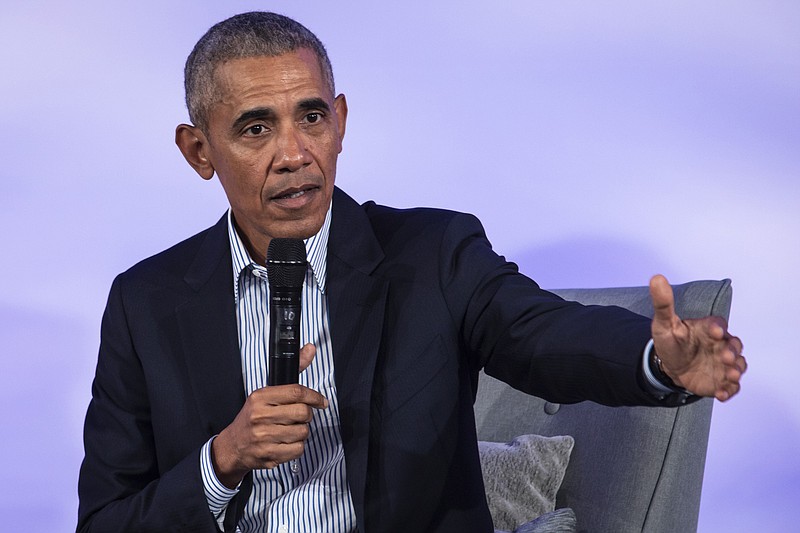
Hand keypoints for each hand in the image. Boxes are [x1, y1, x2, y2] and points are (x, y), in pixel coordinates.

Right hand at [211, 343, 327, 487]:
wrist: (234, 445)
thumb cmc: (254, 416)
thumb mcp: (267, 392)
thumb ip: (293, 371)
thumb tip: (311, 348)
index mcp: (260, 397)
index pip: (296, 392)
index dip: (314, 396)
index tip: (321, 401)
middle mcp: (260, 416)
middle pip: (303, 413)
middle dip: (308, 415)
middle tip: (302, 417)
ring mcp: (263, 437)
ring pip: (302, 432)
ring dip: (302, 432)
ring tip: (291, 430)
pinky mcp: (268, 455)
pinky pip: (298, 449)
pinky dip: (297, 446)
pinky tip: (287, 442)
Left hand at [649, 275, 746, 401]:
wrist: (669, 366)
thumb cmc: (671, 341)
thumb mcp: (663, 323)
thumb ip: (663, 303)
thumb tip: (656, 278)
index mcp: (707, 328)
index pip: (718, 324)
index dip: (718, 327)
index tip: (714, 331)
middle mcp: (720, 344)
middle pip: (734, 345)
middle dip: (732, 351)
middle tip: (725, 356)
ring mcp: (723, 363)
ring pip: (738, 365)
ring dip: (737, 370)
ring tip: (731, 374)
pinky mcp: (721, 381)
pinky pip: (731, 386)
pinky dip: (729, 390)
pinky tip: (721, 394)